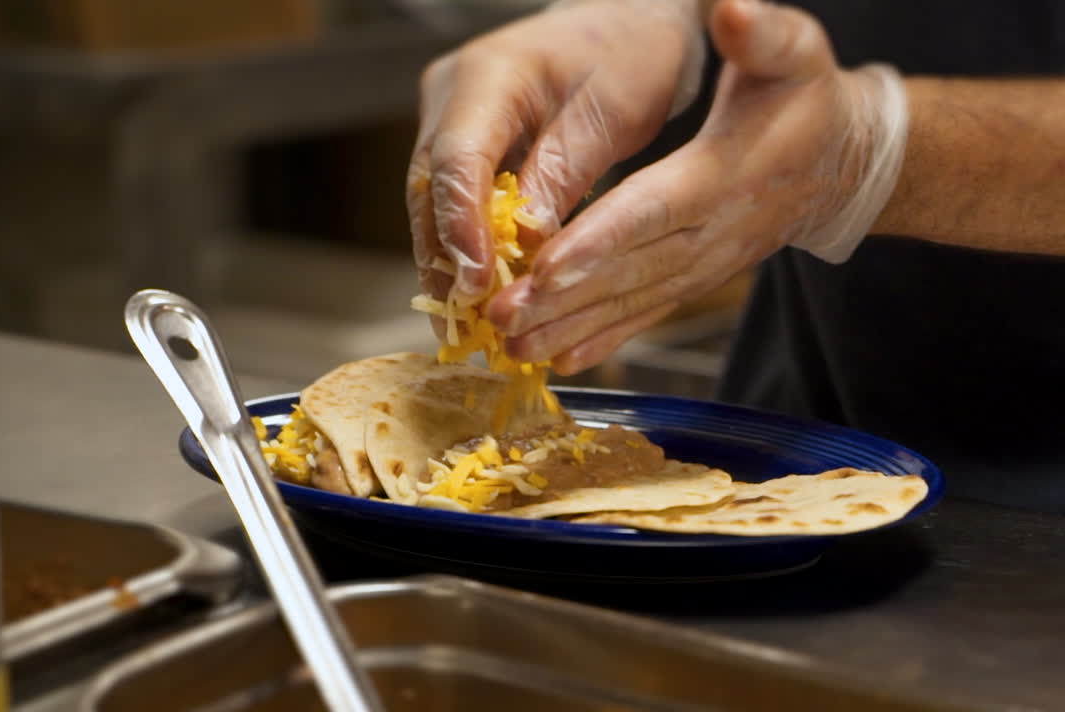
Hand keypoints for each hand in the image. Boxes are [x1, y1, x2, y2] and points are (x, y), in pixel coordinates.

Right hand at [407, 0, 706, 314]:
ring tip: (466, 329)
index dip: (461, 228)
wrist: (632, 24)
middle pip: (430, 188)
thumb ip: (565, 172)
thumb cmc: (633, 55)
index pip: (457, 159)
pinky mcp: (464, 143)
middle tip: (465, 325)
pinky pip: (452, 202)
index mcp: (491, 74)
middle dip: (445, 260)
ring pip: (433, 202)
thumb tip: (525, 242)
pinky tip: (479, 298)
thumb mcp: (614, 112)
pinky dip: (465, 249)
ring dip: (449, 264)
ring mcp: (450, 117)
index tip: (477, 283)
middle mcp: (454, 94)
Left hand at [489, 0, 908, 374]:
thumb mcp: (797, 52)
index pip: (654, 210)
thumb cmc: (809, 100)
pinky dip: (602, 338)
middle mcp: (712, 231)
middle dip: (565, 296)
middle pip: (630, 269)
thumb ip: (761, 33)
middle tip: (501, 316)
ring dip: (570, 325)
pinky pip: (646, 313)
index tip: (546, 264)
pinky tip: (559, 359)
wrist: (843, 163)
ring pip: (631, 300)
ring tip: (511, 343)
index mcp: (724, 173)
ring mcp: (704, 262)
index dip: (601, 239)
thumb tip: (729, 10)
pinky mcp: (696, 276)